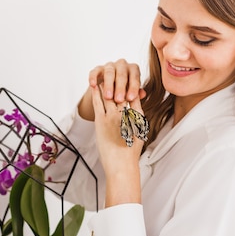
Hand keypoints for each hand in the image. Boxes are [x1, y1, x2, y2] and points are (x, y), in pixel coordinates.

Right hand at [78, 59, 145, 121]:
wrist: (111, 87)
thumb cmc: (125, 90)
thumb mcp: (132, 92)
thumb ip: (136, 93)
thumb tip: (142, 94)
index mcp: (133, 69)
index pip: (135, 77)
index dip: (133, 88)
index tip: (130, 99)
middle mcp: (122, 65)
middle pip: (122, 75)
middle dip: (120, 88)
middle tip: (119, 99)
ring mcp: (110, 66)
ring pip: (109, 73)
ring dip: (108, 85)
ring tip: (108, 97)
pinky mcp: (98, 69)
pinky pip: (95, 71)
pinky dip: (93, 77)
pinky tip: (93, 85)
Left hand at [91, 85, 142, 205]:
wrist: (122, 164)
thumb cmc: (131, 152)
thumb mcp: (140, 132)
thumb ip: (138, 118)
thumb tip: (136, 109)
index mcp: (137, 116)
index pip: (134, 95)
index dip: (130, 86)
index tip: (126, 79)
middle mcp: (126, 113)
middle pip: (122, 91)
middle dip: (119, 81)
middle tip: (114, 71)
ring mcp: (113, 116)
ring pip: (110, 94)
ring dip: (106, 83)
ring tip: (103, 75)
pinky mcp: (101, 120)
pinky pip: (98, 102)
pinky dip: (96, 92)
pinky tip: (94, 85)